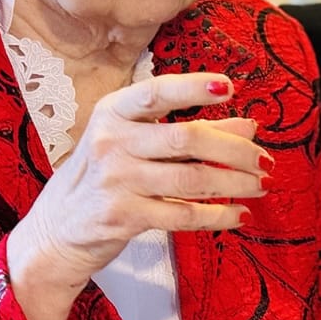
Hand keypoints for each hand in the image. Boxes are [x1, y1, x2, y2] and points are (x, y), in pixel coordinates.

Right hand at [6, 72, 265, 319]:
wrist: (55, 232)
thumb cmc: (104, 177)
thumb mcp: (134, 143)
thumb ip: (186, 131)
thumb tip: (248, 126)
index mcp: (113, 113)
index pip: (157, 92)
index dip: (194, 87)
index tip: (230, 87)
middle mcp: (111, 142)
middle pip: (186, 139)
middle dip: (234, 149)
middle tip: (265, 159)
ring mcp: (116, 181)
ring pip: (191, 180)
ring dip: (235, 183)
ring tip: (261, 185)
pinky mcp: (123, 218)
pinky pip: (183, 215)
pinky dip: (218, 215)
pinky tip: (239, 215)